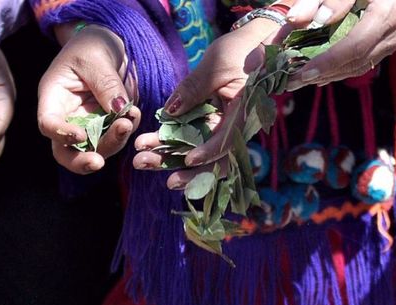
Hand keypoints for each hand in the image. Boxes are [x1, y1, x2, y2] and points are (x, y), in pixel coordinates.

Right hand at [37, 24, 140, 174]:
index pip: (48, 124)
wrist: (109, 44)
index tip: (80, 136)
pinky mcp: (107, 127)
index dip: (61, 134)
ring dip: (113, 143)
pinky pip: (115, 139)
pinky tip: (134, 115)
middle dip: (81, 161)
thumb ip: (105, 84)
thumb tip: (119, 110)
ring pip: (95, 149)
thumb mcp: (95, 57)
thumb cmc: (92, 45)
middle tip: (99, 163)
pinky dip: (125, 132)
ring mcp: (87, 126)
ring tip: (129, 120)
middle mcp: (67, 118)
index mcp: (53, 98)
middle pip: (66, 151)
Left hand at [133, 18, 282, 189]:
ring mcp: (220, 129)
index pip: (228, 141)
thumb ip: (194, 88)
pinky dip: (171, 147)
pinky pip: (191, 143)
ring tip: (140, 160)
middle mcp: (233, 128)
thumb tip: (171, 112)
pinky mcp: (209, 126)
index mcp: (244, 114)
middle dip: (179, 166)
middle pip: (211, 160)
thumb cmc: (241, 50)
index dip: (208, 153)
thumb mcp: (217, 64)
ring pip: (197, 155)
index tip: (188, 160)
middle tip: (146, 163)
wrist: (255, 45)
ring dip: (169, 159)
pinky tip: (150, 149)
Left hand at [288, 0, 395, 87]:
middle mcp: (395, 30)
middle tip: (291, 82)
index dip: (327, 62)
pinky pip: (366, 61)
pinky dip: (342, 68)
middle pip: (355, 62)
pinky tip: (322, 73)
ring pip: (361, 65)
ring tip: (300, 80)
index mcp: (387, 13)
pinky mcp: (394, 42)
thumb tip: (296, 19)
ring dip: (329, 75)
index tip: (301, 72)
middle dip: (322, 74)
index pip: (355, 46)